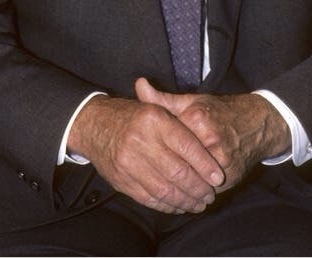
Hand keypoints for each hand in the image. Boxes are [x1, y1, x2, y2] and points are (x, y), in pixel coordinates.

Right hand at [67, 93, 224, 213]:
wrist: (94, 125)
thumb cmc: (131, 115)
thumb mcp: (154, 105)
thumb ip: (180, 117)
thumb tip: (211, 136)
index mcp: (154, 119)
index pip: (186, 145)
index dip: (205, 164)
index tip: (218, 176)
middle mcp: (141, 141)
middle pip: (178, 172)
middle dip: (199, 187)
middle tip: (211, 193)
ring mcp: (129, 163)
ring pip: (165, 189)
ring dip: (186, 200)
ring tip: (200, 203)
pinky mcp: (121, 181)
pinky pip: (149, 198)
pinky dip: (168, 205)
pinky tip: (180, 205)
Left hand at [135, 78, 290, 192]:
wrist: (256, 124)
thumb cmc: (219, 111)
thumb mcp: (191, 102)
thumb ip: (163, 99)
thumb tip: (139, 84)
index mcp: (198, 119)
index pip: (168, 140)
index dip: (153, 148)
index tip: (142, 152)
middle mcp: (211, 140)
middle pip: (178, 163)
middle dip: (163, 171)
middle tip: (147, 174)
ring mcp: (223, 160)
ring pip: (191, 180)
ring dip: (178, 186)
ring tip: (161, 186)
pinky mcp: (231, 177)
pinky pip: (205, 190)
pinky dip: (193, 192)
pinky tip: (181, 193)